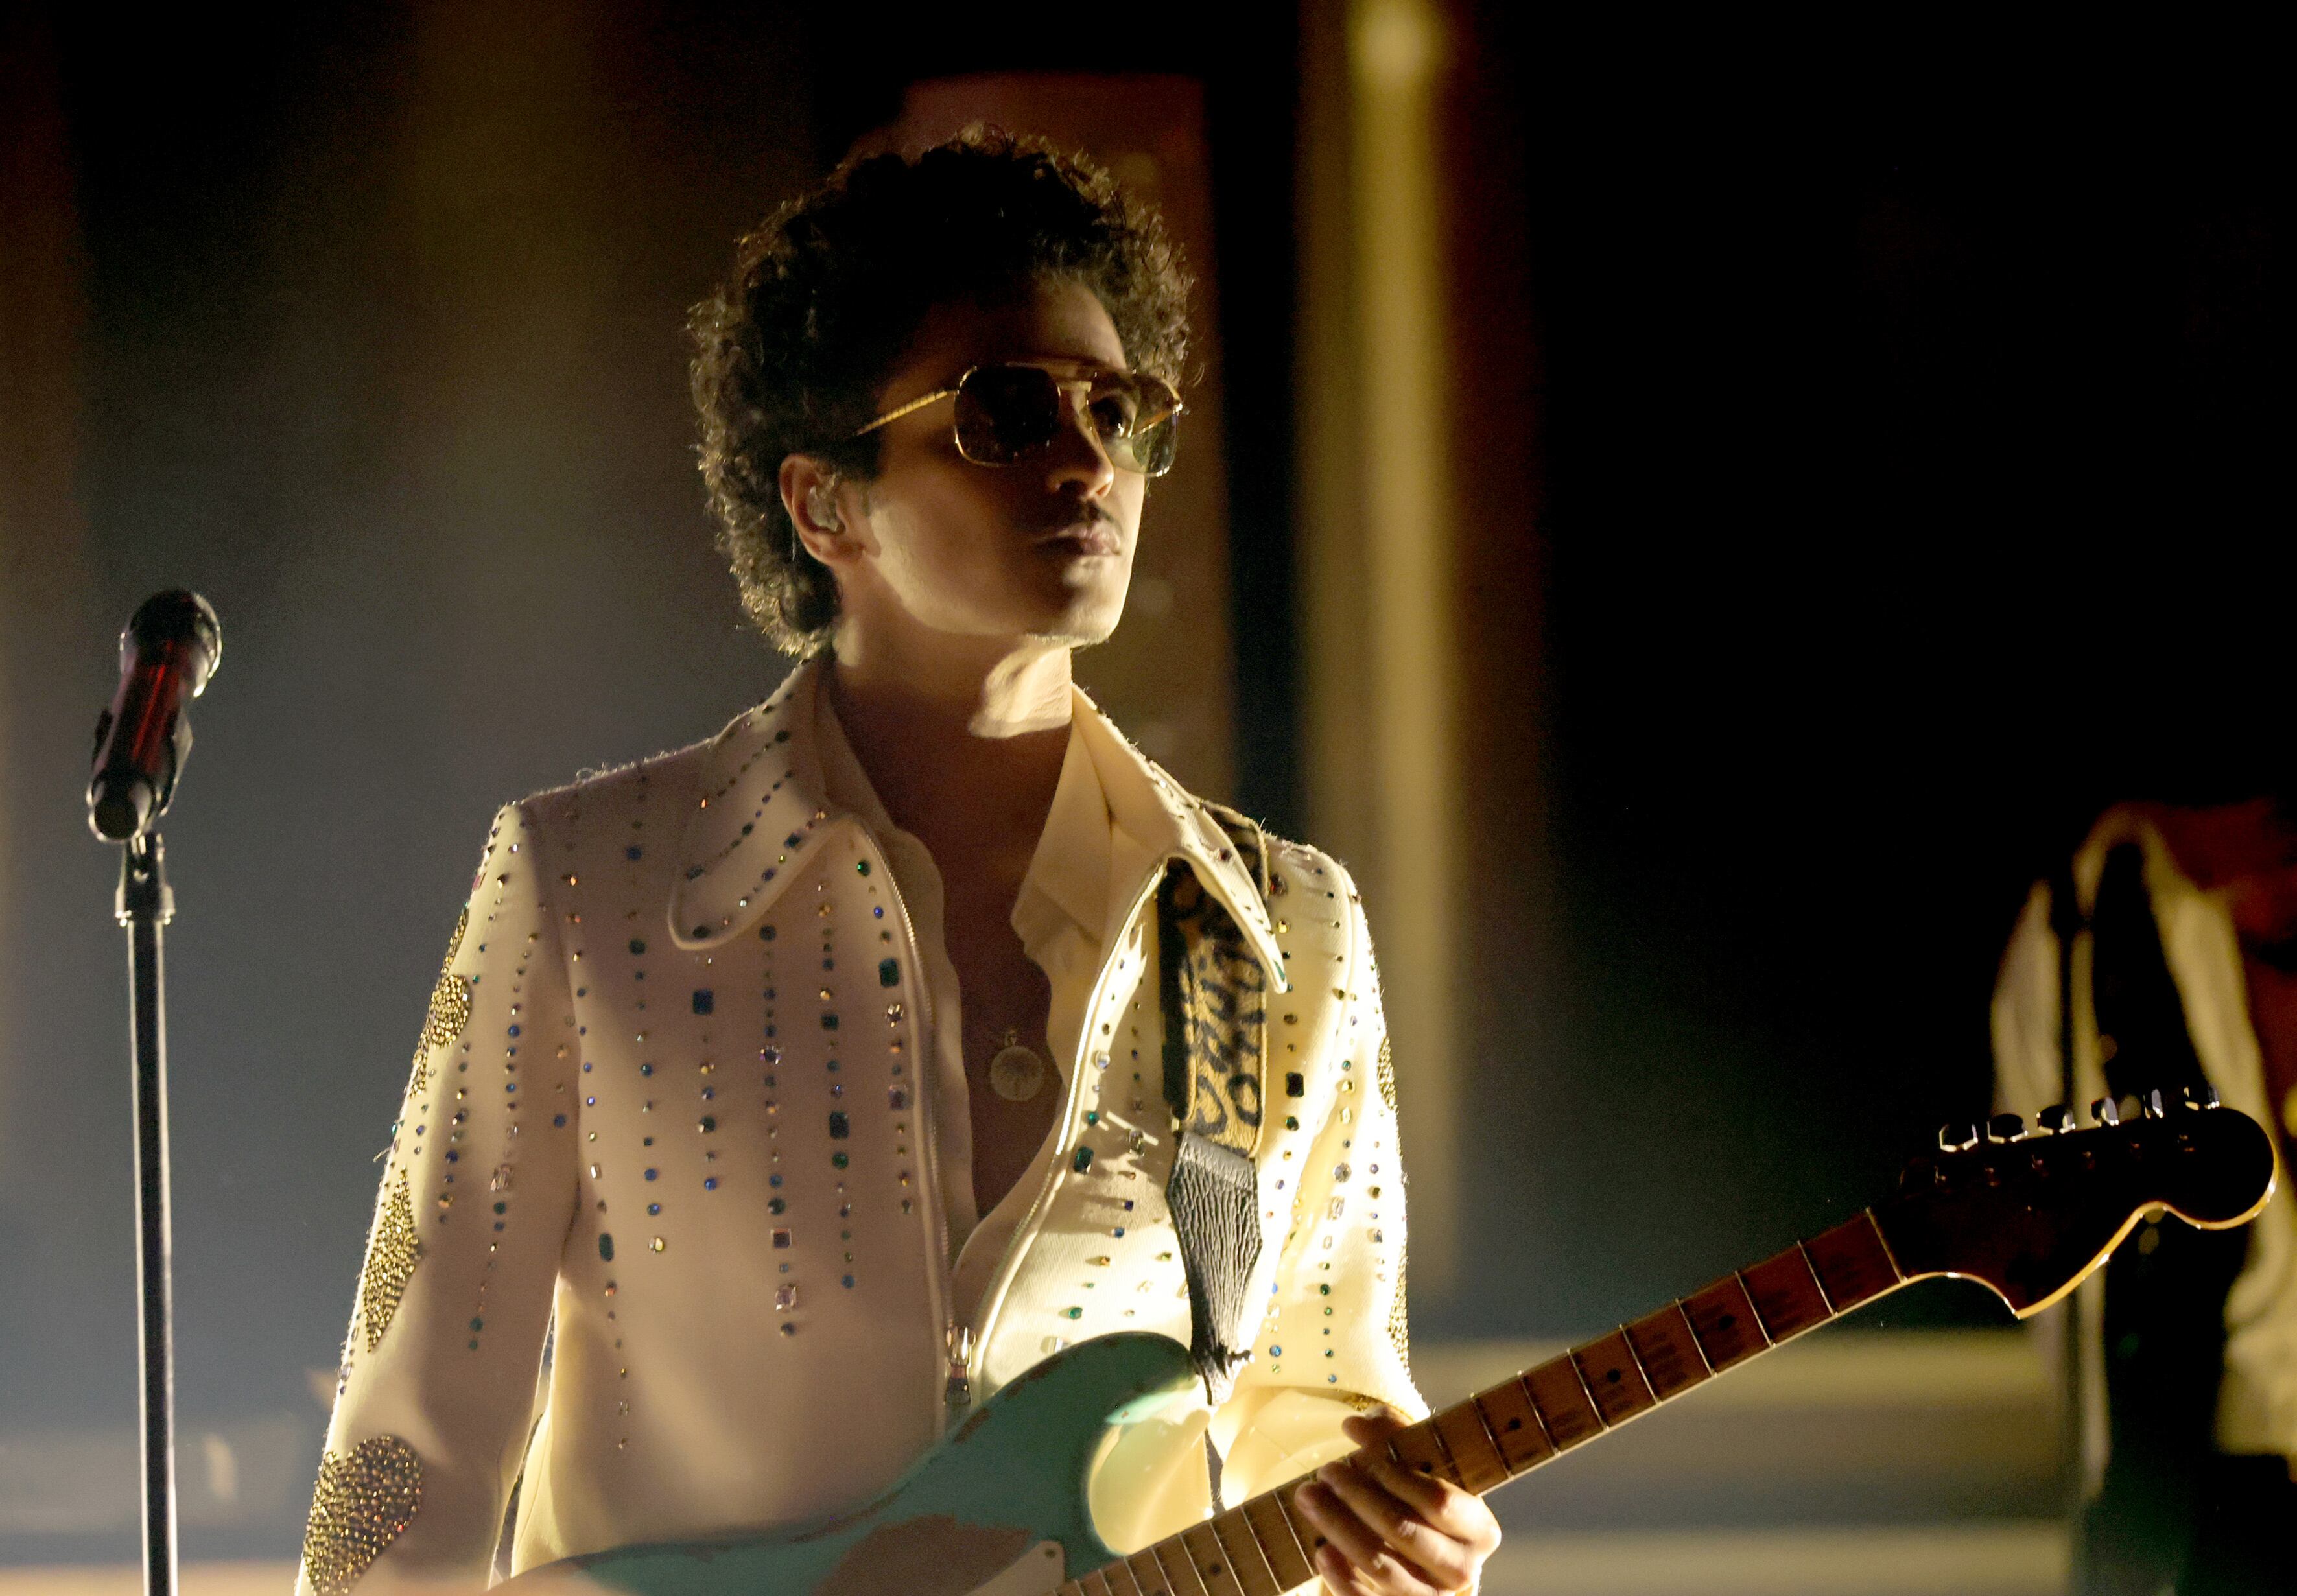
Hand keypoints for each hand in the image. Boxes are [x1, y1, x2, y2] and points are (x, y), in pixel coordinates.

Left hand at [1291, 1409, 1501, 1593]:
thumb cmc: (1420, 1503)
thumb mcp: (1418, 1468)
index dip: (1397, 1478)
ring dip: (1340, 1529)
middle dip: (1358, 1498)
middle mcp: (1463, 1569)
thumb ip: (1392, 1437)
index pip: (1438, 1501)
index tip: (1362, 1457)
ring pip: (1383, 1568)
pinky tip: (1320, 1549)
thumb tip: (1355, 1424)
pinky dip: (1341, 1578)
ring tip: (1308, 1497)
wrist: (1423, 1557)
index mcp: (1479, 1529)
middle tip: (1325, 1470)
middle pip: (1405, 1532)